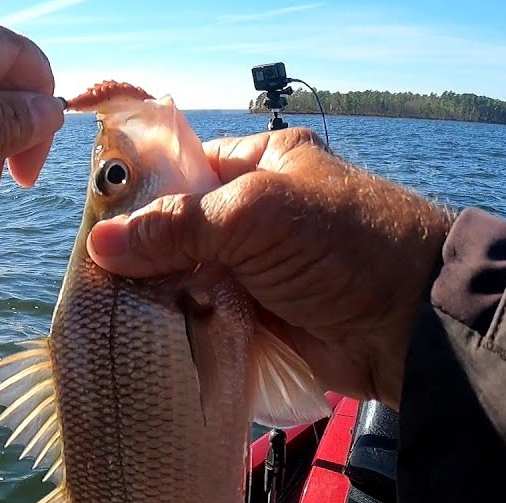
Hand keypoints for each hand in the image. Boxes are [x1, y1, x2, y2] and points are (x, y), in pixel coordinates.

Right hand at [86, 128, 452, 407]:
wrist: (412, 328)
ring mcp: (258, 267)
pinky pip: (203, 316)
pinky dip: (179, 327)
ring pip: (186, 276)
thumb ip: (176, 226)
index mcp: (263, 163)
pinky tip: (143, 336)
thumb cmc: (342, 248)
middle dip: (141, 253)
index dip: (138, 195)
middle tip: (95, 277)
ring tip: (110, 311)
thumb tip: (100, 243)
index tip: (93, 226)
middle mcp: (258, 211)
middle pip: (178, 228)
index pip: (183, 169)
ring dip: (157, 295)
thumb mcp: (252, 218)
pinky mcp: (259, 316)